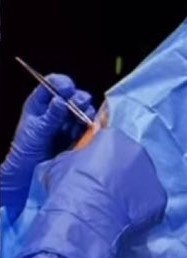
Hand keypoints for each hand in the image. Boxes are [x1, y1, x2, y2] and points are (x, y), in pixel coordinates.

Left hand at [1, 76, 94, 222]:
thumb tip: (61, 100)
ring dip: (83, 114)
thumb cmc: (26, 151)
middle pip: (73, 94)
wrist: (29, 174)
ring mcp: (68, 120)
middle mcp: (57, 108)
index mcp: (41, 103)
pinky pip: (89, 123)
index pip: (53, 83)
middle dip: (78, 98)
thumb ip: (50, 116)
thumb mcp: (36, 132)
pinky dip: (88, 126)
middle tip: (79, 105)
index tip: (67, 89)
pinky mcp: (79, 132)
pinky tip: (80, 133)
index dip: (62, 83)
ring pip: (83, 108)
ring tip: (75, 126)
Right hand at [3, 127, 166, 257]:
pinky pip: (149, 201)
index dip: (101, 157)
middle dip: (120, 172)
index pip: (110, 142)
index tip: (94, 171)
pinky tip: (124, 218)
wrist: (84, 217)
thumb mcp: (60, 165)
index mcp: (114, 138)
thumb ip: (75, 155)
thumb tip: (77, 156)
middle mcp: (138, 151)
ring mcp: (151, 174)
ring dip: (131, 190)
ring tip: (114, 207)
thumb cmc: (69, 188)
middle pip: (130, 159)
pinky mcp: (159, 197)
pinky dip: (140, 209)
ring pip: (142, 180)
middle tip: (105, 190)